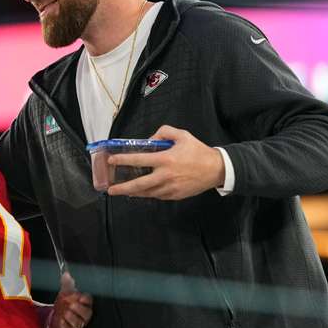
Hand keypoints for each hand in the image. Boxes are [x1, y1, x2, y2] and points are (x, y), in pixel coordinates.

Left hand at [47, 271, 92, 327]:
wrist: (55, 318)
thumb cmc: (64, 304)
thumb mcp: (65, 292)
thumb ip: (66, 284)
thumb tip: (66, 274)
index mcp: (84, 303)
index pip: (89, 300)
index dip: (84, 298)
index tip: (79, 296)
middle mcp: (83, 314)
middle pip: (87, 313)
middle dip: (79, 308)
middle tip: (71, 304)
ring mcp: (78, 324)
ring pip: (79, 322)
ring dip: (72, 317)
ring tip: (65, 312)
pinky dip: (65, 325)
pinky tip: (61, 320)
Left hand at [106, 125, 225, 199]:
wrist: (217, 169)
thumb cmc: (198, 151)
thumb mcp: (182, 135)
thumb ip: (164, 132)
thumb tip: (149, 139)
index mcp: (166, 159)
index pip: (139, 160)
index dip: (123, 160)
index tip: (112, 161)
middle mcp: (165, 175)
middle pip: (139, 184)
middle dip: (122, 188)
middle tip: (110, 189)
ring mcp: (170, 188)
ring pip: (147, 193)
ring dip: (133, 193)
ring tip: (122, 192)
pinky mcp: (175, 195)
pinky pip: (157, 195)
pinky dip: (148, 194)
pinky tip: (141, 192)